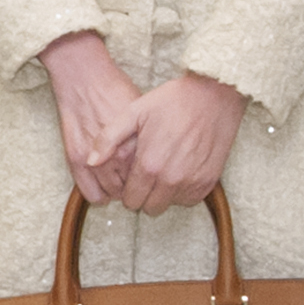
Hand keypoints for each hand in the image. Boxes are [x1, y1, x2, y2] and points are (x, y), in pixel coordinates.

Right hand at [38, 31, 143, 208]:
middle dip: (137, 188)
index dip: (153, 179)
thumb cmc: (115, 89)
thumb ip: (151, 140)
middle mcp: (118, 157)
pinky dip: (99, 196)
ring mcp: (96, 160)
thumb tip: (161, 158)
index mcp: (138, 146)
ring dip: (118, 192)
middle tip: (137, 182)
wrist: (84, 79)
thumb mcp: (144, 114)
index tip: (152, 177)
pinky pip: (91, 194)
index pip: (151, 178)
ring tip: (120, 183)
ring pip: (112, 193)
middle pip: (134, 188)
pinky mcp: (76, 160)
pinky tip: (104, 188)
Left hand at [119, 72, 245, 212]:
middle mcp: (171, 179)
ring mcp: (192, 182)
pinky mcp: (209, 181)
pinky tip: (180, 169)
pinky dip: (183, 190)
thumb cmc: (171, 102)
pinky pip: (190, 199)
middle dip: (144, 195)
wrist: (213, 96)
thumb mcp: (134, 113)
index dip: (128, 190)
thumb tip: (90, 162)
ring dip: (164, 193)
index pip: (131, 201)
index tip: (132, 176)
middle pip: (149, 208)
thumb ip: (108, 139)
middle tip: (147, 173)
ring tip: (164, 168)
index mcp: (149, 166)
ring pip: (170, 204)